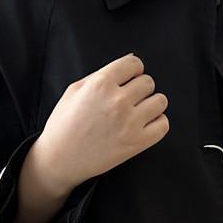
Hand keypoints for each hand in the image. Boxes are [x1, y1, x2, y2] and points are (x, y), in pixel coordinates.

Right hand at [31, 52, 169, 192]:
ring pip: (160, 101)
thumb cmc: (63, 126)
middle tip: (129, 101)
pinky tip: (146, 125)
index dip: (133, 72)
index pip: (134, 64)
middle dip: (140, 89)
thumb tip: (130, 62)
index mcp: (101, 83)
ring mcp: (129, 123)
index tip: (129, 80)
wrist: (59, 160)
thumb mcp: (74, 90)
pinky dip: (158, 123)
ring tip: (139, 112)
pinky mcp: (136, 143)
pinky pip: (163, 125)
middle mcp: (117, 100)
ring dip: (152, 104)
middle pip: (148, 82)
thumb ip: (102, 74)